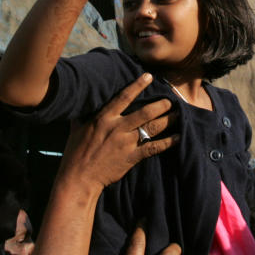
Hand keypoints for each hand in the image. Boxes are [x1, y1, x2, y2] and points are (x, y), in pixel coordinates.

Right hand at [58, 73, 177, 192]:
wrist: (79, 178)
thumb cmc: (75, 151)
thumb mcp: (77, 127)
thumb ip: (84, 112)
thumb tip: (83, 98)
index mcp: (103, 118)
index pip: (124, 97)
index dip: (137, 86)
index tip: (149, 76)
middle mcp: (117, 128)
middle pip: (145, 112)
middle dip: (161, 105)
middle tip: (171, 99)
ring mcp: (125, 143)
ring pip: (151, 128)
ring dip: (167, 120)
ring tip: (179, 113)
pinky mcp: (131, 158)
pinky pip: (154, 148)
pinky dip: (168, 142)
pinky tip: (178, 137)